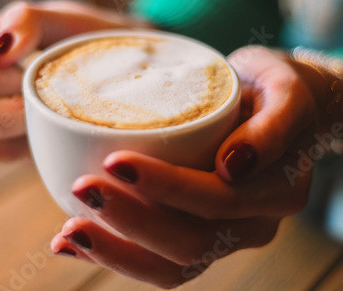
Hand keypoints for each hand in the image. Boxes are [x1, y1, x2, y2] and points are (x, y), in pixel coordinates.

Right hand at [0, 0, 149, 160]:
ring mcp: (6, 122)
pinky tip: (64, 122)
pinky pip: (27, 159)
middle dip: (6, 111)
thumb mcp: (60, 17)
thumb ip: (26, 22)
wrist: (128, 59)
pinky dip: (45, 142)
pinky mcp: (29, 145)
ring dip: (29, 129)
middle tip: (42, 96)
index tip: (30, 68)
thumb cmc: (86, 33)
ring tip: (57, 109)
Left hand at [51, 46, 331, 287]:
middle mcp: (252, 223)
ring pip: (171, 265)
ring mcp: (226, 234)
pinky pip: (160, 260)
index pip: (217, 199)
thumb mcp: (284, 90)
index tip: (115, 160)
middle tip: (82, 187)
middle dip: (130, 220)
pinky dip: (116, 255)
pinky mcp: (200, 232)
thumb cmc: (274, 89)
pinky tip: (76, 241)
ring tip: (69, 229)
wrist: (276, 104)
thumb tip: (233, 166)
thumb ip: (272, 125)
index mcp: (277, 190)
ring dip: (116, 250)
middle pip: (190, 242)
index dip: (165, 186)